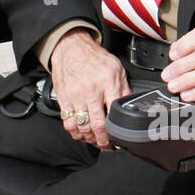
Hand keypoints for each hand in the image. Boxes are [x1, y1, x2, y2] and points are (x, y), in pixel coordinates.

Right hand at [49, 30, 130, 150]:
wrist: (71, 48)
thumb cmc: (94, 58)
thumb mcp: (117, 69)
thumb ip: (124, 89)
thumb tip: (130, 106)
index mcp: (108, 82)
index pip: (114, 113)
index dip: (117, 131)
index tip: (120, 141)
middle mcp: (91, 90)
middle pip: (97, 125)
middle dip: (104, 141)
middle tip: (108, 147)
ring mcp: (76, 96)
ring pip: (82, 127)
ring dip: (90, 139)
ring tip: (96, 142)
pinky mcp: (64, 99)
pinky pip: (68, 123)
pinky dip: (75, 133)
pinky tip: (82, 135)